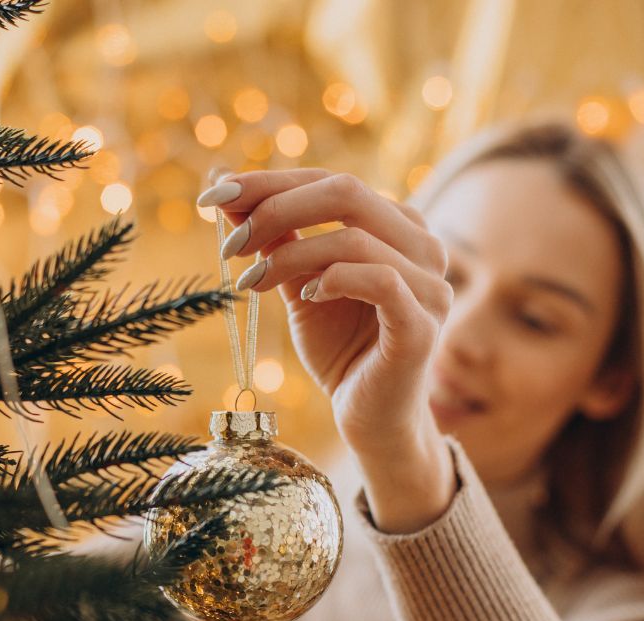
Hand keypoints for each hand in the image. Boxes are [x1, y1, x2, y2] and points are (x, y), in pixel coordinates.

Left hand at [198, 169, 456, 531]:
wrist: (369, 417)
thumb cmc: (339, 347)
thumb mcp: (298, 284)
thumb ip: (275, 240)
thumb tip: (226, 192)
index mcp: (396, 225)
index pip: (330, 181)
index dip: (270, 182)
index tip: (214, 195)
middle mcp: (422, 245)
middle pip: (345, 192)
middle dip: (275, 209)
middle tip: (229, 242)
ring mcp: (429, 284)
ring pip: (354, 238)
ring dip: (289, 255)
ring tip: (250, 281)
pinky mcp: (421, 325)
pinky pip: (379, 280)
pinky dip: (333, 279)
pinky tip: (304, 296)